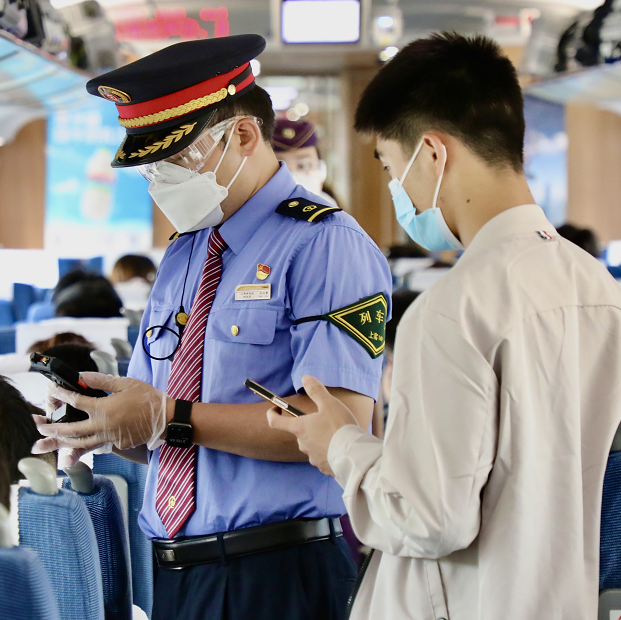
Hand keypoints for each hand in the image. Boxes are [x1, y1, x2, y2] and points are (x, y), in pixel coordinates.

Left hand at [32, 372, 172, 457]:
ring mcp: (110, 437)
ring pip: (81, 443)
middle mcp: (103, 426)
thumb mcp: (126, 383)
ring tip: (47, 443)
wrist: (167, 418)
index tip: (52, 392)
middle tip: (38, 426)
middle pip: (71, 429)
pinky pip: (98, 446)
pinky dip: (84, 448)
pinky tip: (74, 450)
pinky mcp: (118, 444)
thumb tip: (82, 376)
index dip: (62, 395)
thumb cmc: (148, 398)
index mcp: (104, 408)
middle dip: (51, 428)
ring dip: (61, 443)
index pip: (76, 401)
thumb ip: (102, 381)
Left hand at [267, 376, 357, 475]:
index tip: (276, 409)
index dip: (272, 414)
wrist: (354, 455)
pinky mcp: (323, 467)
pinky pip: (322, 456)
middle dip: (308, 426)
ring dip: (319, 439)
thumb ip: (316, 390)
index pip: (275, 422)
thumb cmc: (340, 427)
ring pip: (312, 445)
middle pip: (299, 432)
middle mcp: (302, 443)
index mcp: (300, 428)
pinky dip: (328, 451)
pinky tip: (340, 447)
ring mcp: (312, 457)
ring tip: (336, 435)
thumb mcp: (329, 404)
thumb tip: (305, 378)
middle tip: (325, 420)